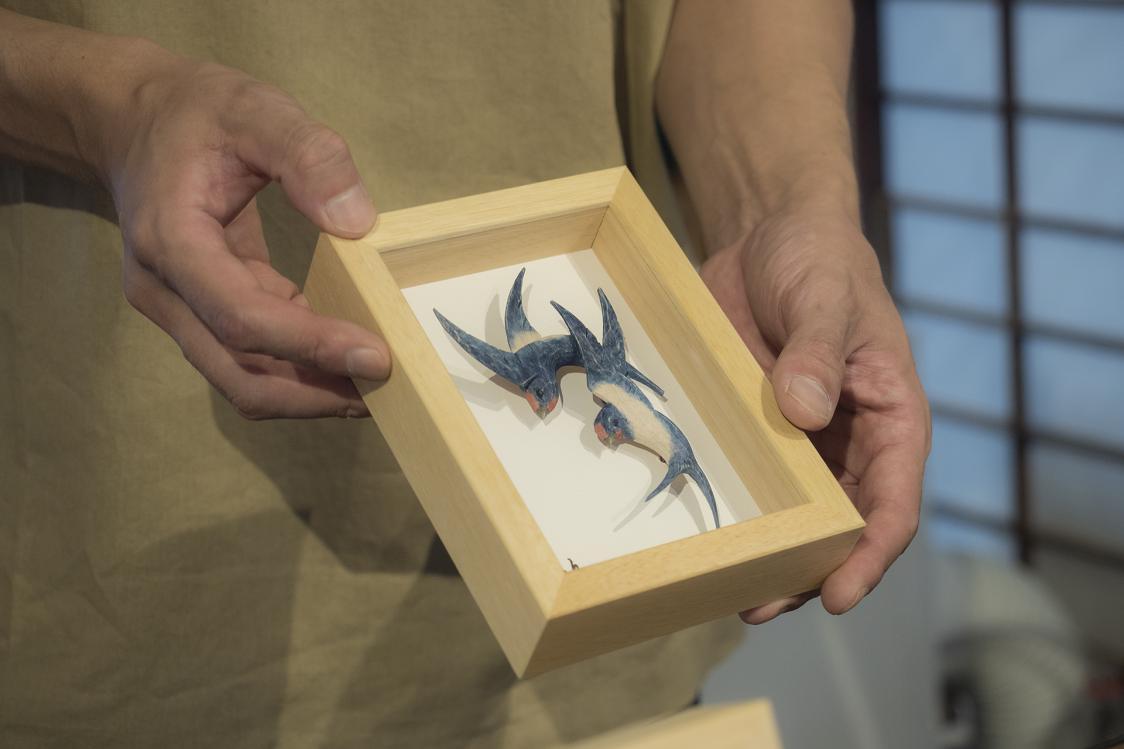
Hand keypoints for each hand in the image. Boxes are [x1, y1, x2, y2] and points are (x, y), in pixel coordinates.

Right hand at [95, 44, 388, 417]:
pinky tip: (345, 358)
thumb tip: (358, 224)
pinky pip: (248, 356)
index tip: (375, 357)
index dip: (309, 345)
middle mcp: (163, 290)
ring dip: (308, 392)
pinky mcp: (199, 311)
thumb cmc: (195, 113)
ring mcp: (176, 308)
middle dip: (313, 393)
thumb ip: (309, 156)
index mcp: (170, 241)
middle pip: (238, 372)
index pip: (241, 317)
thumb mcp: (256, 109)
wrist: (133, 120)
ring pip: (241, 377)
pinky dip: (298, 366)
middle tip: (385, 390)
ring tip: (373, 387)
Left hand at [701, 210, 930, 622]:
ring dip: (770, 556)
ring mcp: (801, 443)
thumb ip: (819, 354)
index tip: (839, 594)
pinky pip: (751, 483)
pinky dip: (738, 514)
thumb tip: (805, 415)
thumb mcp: (826, 298)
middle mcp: (850, 442)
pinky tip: (707, 538)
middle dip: (810, 572)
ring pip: (796, 518)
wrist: (767, 234)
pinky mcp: (756, 431)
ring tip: (731, 593)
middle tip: (761, 604)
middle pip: (842, 527)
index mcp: (891, 417)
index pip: (893, 502)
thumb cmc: (819, 259)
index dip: (871, 555)